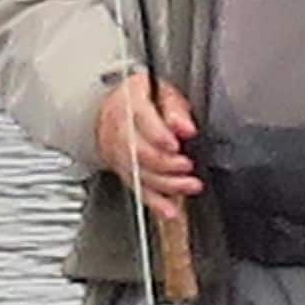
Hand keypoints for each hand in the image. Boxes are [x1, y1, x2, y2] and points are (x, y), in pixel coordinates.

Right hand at [97, 72, 198, 209]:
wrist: (114, 109)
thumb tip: (184, 127)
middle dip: (164, 163)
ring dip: (165, 184)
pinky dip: (155, 202)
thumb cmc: (145, 100)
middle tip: (187, 165)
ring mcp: (117, 153)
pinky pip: (137, 189)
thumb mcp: (164, 93)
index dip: (157, 135)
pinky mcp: (123, 171)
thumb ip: (176, 110)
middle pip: (137, 151)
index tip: (175, 144)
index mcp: (130, 104)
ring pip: (137, 174)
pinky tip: (170, 211)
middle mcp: (119, 130)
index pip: (140, 120)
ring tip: (189, 185)